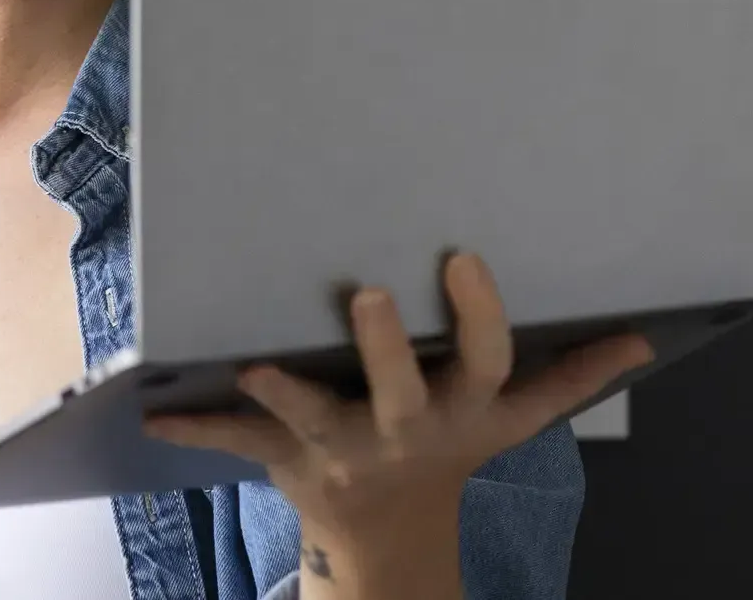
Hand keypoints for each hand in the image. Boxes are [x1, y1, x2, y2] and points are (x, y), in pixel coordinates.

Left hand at [144, 252, 652, 597]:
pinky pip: (237, 442)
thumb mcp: (509, 417)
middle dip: (384, 347)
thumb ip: (566, 375)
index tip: (461, 258)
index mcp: (460, 408)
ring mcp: (344, 445)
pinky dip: (195, 427)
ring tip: (249, 363)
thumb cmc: (448, 444)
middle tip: (365, 293)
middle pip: (401, 389)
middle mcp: (404, 427)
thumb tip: (640, 339)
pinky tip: (151, 414)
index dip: (478, 316)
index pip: (487, 362)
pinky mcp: (287, 458)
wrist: (392, 532)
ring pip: (313, 416)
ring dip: (282, 391)